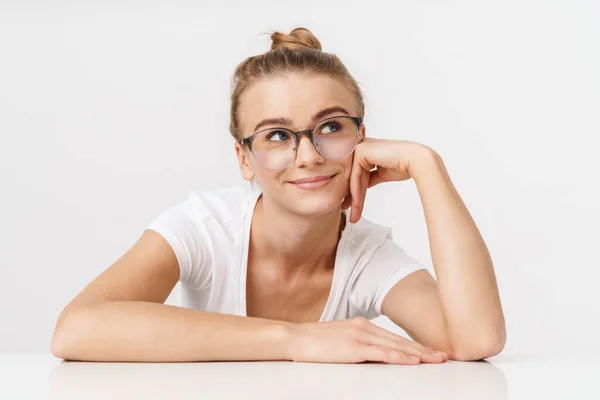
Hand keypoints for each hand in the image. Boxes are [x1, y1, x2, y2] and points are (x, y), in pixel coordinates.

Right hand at [286, 317, 447, 363]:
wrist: (294, 338)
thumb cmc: (314, 342)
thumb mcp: (341, 340)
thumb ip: (359, 345)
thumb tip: (374, 355)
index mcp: (362, 325)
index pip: (394, 337)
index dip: (415, 345)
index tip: (431, 351)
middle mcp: (364, 327)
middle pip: (400, 341)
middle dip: (424, 350)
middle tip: (443, 356)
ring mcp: (360, 336)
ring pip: (396, 346)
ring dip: (418, 354)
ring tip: (436, 360)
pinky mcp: (353, 347)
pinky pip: (381, 353)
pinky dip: (399, 356)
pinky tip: (412, 360)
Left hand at [341, 138, 435, 222]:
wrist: (416, 161)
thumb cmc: (403, 166)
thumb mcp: (382, 173)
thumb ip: (369, 178)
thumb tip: (359, 189)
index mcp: (367, 149)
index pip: (357, 174)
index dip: (354, 193)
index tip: (352, 208)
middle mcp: (362, 146)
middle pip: (354, 177)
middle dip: (352, 198)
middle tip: (351, 216)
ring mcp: (360, 147)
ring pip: (353, 179)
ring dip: (355, 200)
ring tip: (354, 216)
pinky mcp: (361, 151)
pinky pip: (355, 176)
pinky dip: (356, 192)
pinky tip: (357, 205)